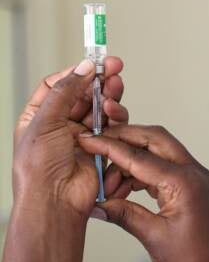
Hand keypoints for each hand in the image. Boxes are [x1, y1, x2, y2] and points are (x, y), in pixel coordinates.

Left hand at [13, 57, 127, 216]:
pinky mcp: (101, 145)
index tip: (93, 61)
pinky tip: (114, 112)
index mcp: (41, 115)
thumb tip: (82, 68)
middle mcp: (63, 123)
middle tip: (114, 67)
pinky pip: (112, 125)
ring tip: (115, 88)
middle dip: (100, 80)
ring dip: (109, 97)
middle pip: (85, 94)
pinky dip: (115, 117)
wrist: (56, 200)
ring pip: (101, 108)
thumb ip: (65, 92)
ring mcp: (83, 134)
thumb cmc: (39, 168)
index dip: (77, 71)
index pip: (60, 84)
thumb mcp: (44, 121)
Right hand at [79, 125, 208, 261]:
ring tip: (110, 184)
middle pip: (153, 140)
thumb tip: (99, 204)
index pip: (139, 156)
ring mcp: (193, 178)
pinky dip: (141, 173)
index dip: (111, 147)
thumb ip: (124, 214)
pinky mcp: (189, 186)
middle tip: (100, 148)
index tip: (92, 141)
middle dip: (124, 140)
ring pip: (157, 152)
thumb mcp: (154, 237)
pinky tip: (125, 187)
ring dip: (130, 162)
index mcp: (185, 182)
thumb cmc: (197, 261)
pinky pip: (161, 168)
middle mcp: (192, 173)